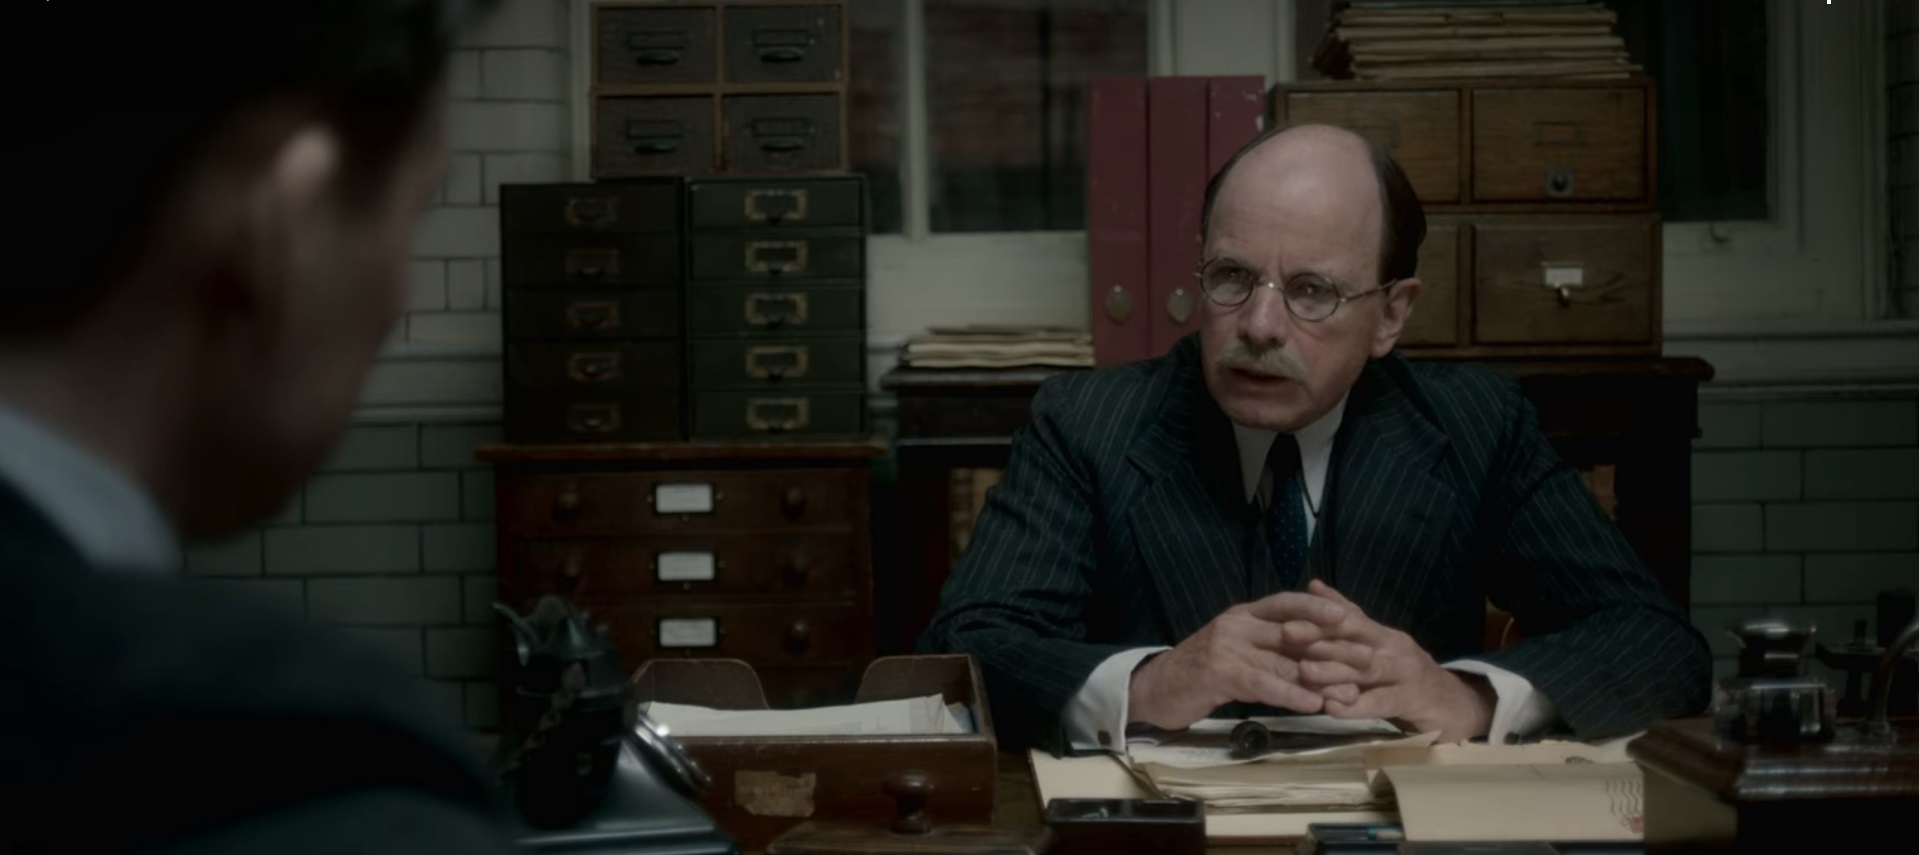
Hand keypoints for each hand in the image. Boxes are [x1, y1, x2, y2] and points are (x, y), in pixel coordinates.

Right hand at [1126, 599, 1339, 729]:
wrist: (1155, 690)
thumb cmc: (1198, 674)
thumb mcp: (1236, 654)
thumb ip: (1267, 650)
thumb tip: (1313, 655)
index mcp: (1243, 615)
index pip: (1287, 602)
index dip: (1320, 607)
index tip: (1352, 617)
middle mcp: (1237, 623)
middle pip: (1294, 629)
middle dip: (1334, 644)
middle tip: (1368, 656)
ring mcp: (1227, 645)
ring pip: (1284, 659)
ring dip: (1321, 676)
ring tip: (1352, 689)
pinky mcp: (1219, 672)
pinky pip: (1264, 681)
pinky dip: (1292, 693)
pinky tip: (1314, 703)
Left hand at [1270, 580, 1495, 741]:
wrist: (1453, 704)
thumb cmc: (1405, 674)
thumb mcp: (1378, 644)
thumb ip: (1348, 618)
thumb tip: (1313, 586)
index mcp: (1381, 633)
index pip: (1349, 619)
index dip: (1318, 617)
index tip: (1285, 616)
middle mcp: (1393, 647)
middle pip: (1355, 639)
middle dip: (1320, 636)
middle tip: (1286, 634)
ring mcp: (1404, 673)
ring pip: (1366, 670)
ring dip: (1334, 670)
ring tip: (1303, 672)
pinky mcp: (1412, 700)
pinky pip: (1381, 703)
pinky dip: (1356, 707)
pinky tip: (1332, 709)